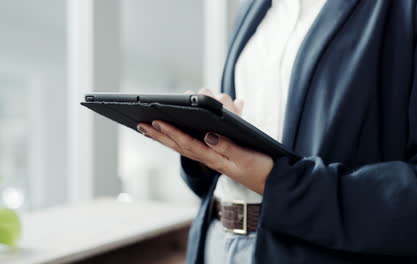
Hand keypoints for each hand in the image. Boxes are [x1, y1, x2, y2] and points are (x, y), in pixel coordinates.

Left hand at [137, 89, 272, 194]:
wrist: (271, 182)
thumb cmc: (260, 169)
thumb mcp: (246, 157)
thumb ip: (228, 146)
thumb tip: (207, 135)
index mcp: (215, 157)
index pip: (188, 143)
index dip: (171, 132)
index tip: (156, 121)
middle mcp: (209, 158)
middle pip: (180, 145)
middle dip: (160, 135)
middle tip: (141, 124)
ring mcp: (212, 158)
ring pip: (184, 146)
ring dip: (166, 137)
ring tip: (149, 129)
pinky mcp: (217, 157)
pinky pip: (193, 147)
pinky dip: (180, 139)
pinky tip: (173, 135)